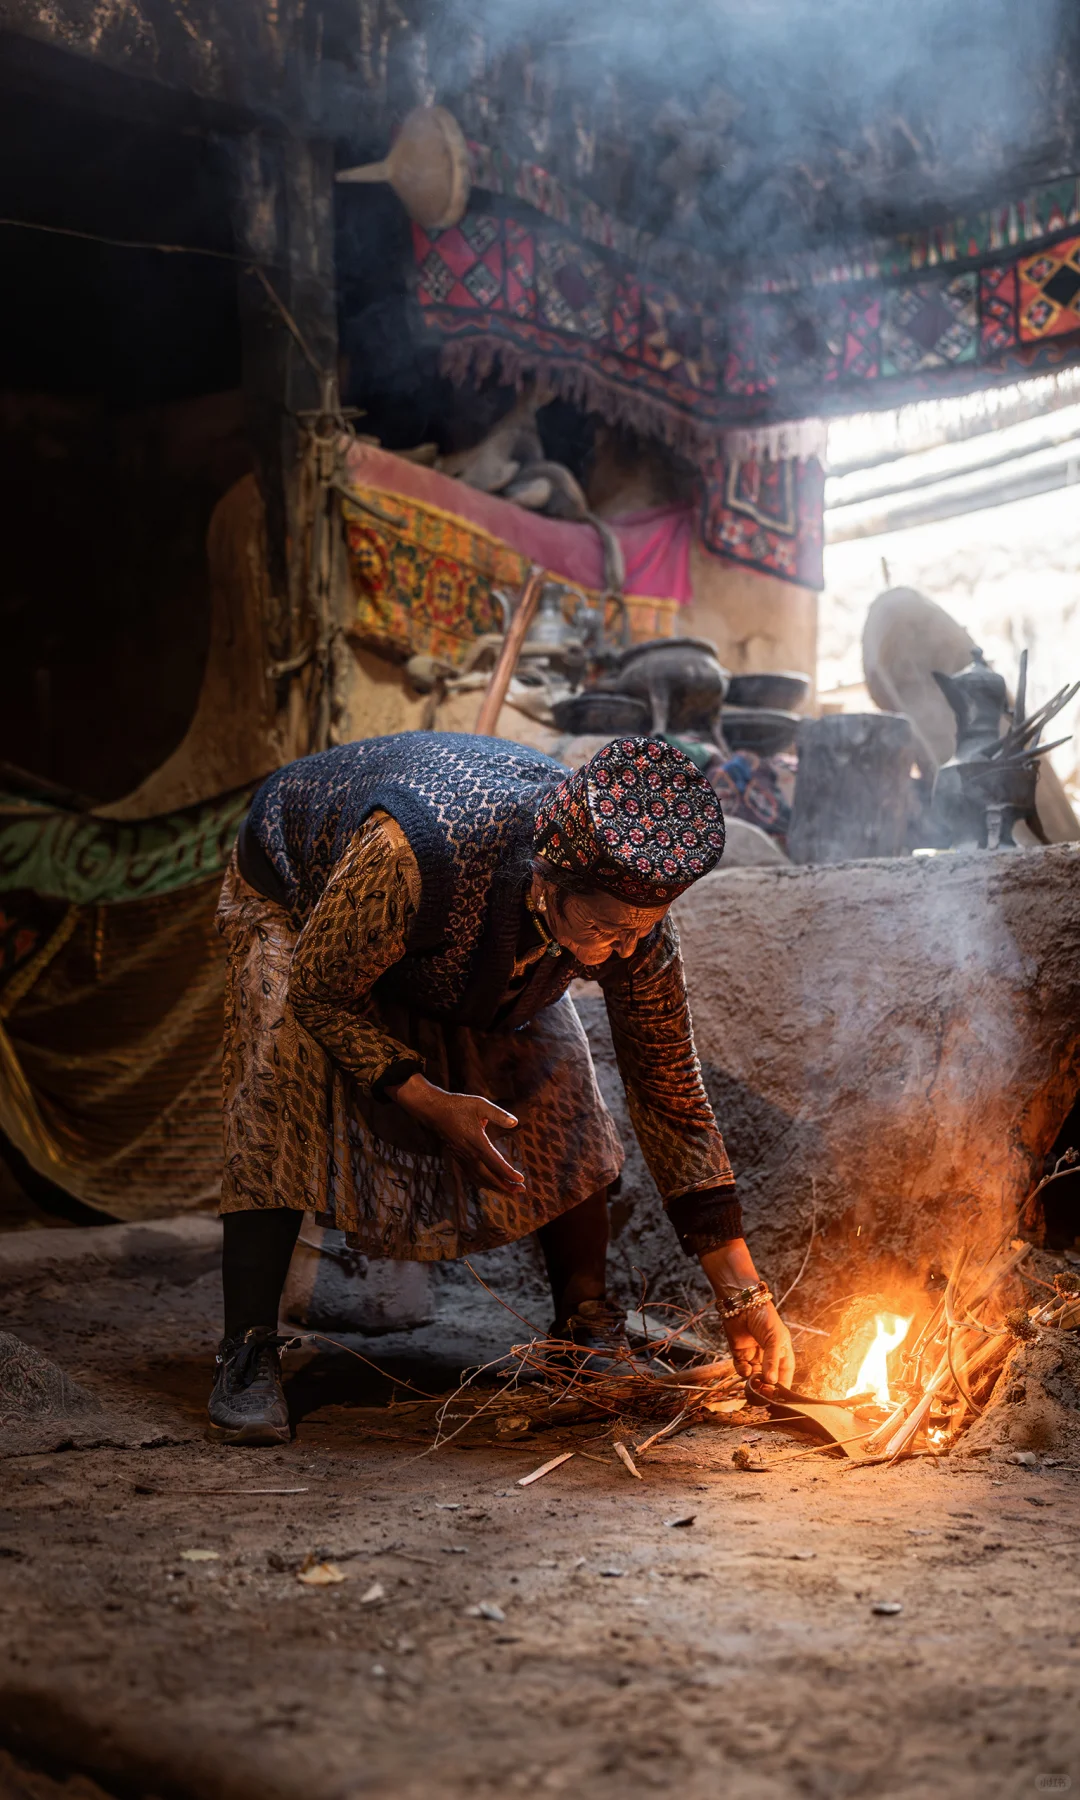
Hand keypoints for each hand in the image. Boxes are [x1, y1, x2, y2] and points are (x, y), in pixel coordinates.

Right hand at [386, 1074, 524, 1195]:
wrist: (434, 1110)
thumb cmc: (458, 1106)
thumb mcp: (480, 1105)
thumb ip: (499, 1114)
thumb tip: (515, 1123)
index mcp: (477, 1142)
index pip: (495, 1163)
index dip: (508, 1173)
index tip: (521, 1180)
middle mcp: (469, 1154)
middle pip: (488, 1177)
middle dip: (505, 1186)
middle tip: (520, 1191)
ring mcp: (462, 1157)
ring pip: (479, 1178)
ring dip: (495, 1187)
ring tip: (509, 1191)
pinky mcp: (457, 1157)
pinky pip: (471, 1175)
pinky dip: (482, 1182)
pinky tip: (489, 1183)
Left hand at [722, 1300, 795, 1389]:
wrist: (741, 1303)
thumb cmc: (764, 1317)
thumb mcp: (774, 1338)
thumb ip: (773, 1361)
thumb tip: (772, 1382)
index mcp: (782, 1350)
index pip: (785, 1372)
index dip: (784, 1385)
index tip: (781, 1397)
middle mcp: (768, 1355)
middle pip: (769, 1377)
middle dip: (767, 1386)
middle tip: (765, 1393)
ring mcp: (754, 1354)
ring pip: (755, 1376)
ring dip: (755, 1382)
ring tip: (754, 1382)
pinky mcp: (739, 1353)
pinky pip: (742, 1369)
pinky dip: (743, 1372)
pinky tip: (746, 1368)